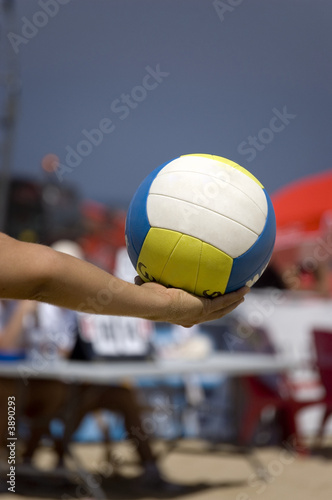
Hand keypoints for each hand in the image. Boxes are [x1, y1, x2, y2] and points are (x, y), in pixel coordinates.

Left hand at [135, 277, 249, 326]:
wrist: (152, 303)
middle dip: (225, 308)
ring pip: (222, 310)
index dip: (205, 310)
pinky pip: (224, 301)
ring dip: (234, 303)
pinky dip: (235, 296)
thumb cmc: (146, 297)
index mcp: (181, 315)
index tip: (210, 304)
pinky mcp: (204, 308)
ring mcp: (200, 314)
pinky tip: (244, 288)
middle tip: (234, 302)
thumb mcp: (148, 288)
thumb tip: (138, 276)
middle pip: (214, 314)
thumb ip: (146, 283)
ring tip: (243, 295)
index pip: (196, 313)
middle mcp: (192, 318)